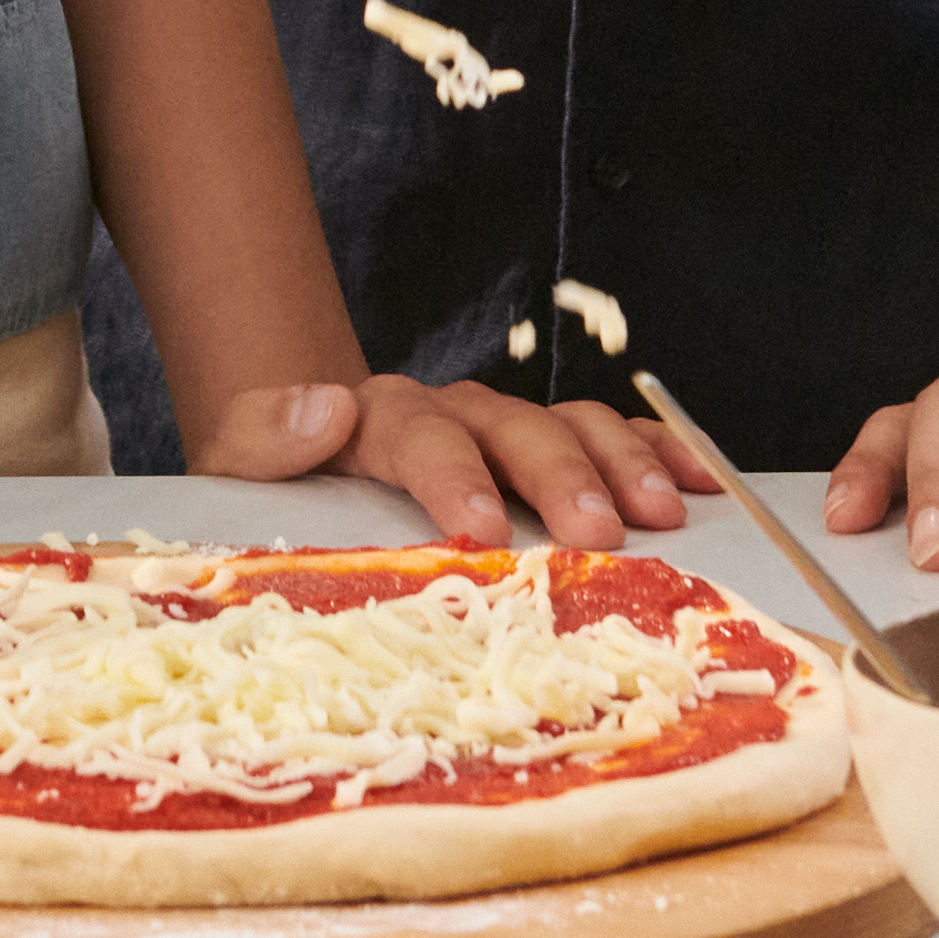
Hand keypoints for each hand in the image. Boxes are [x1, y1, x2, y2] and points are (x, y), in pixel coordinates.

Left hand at [190, 368, 699, 547]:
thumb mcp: (238, 466)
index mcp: (377, 419)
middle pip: (510, 426)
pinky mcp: (541, 447)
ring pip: (568, 424)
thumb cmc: (278, 484)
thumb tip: (322, 406)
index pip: (419, 435)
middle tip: (597, 531)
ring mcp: (502, 426)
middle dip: (557, 476)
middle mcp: (450, 412)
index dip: (454, 477)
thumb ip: (265, 438)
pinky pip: (605, 435)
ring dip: (619, 463)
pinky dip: (655, 451)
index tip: (482, 529)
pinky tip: (699, 481)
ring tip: (661, 514)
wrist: (303, 453)